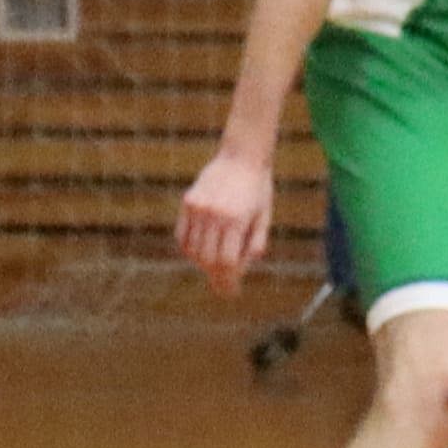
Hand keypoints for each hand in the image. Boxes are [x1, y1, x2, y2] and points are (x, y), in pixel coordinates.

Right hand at [176, 144, 273, 288]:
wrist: (242, 156)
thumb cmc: (258, 189)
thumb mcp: (264, 217)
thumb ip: (255, 244)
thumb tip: (239, 270)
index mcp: (237, 220)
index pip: (227, 262)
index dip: (228, 280)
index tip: (231, 292)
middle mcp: (215, 214)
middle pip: (209, 259)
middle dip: (216, 276)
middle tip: (223, 285)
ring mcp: (199, 208)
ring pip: (194, 250)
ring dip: (203, 263)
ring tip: (215, 265)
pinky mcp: (188, 202)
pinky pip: (182, 236)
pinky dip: (189, 249)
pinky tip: (200, 252)